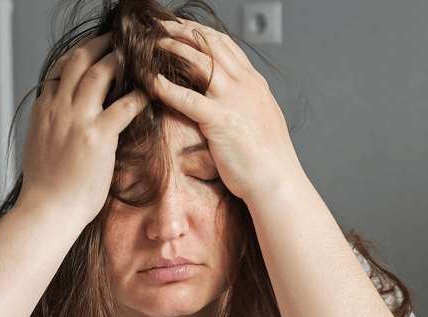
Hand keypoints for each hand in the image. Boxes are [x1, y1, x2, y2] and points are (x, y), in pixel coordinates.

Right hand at [19, 33, 147, 222]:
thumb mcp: (38, 146)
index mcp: (43, 110)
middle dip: (100, 44)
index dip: (79, 54)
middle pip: (79, 60)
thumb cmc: (45, 188)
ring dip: (120, 60)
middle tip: (117, 39)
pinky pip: (124, 106)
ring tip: (136, 56)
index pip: (59, 69)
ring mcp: (77, 120)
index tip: (93, 48)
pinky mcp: (98, 137)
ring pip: (99, 73)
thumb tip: (59, 120)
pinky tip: (150, 93)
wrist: (47, 210)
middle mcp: (58, 109)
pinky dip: (139, 95)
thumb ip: (50, 125)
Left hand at [153, 19, 304, 201]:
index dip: (201, 33)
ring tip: (152, 44)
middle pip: (211, 44)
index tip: (182, 27)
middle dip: (184, 30)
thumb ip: (245, 103)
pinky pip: (186, 97)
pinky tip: (150, 82)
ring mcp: (233, 100)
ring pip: (199, 61)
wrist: (277, 180)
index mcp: (254, 83)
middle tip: (161, 25)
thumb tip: (229, 102)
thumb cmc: (268, 158)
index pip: (226, 45)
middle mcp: (245, 84)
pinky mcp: (220, 120)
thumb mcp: (261, 119)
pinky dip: (166, 87)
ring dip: (173, 48)